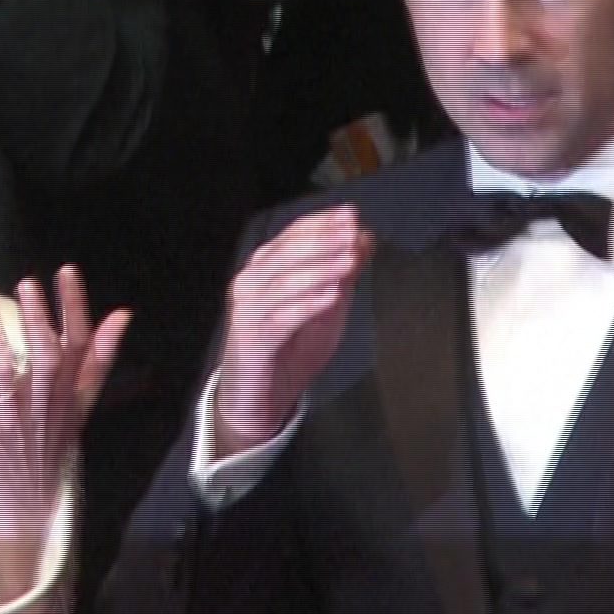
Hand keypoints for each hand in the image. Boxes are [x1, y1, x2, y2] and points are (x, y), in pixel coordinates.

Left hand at [0, 266, 128, 598]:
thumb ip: (97, 362)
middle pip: (46, 356)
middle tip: (27, 284)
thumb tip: (121, 316)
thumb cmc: (49, 455)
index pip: (80, 348)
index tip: (65, 272)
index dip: (74, 308)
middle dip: (38, 319)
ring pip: (3, 368)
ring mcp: (9, 417)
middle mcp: (42, 404)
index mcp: (68, 395)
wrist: (25, 514)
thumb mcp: (79, 408)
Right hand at [213, 207, 372, 460]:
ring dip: (320, 268)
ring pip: (284, 282)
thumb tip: (365, 238)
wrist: (255, 399)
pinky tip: (331, 295)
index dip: (322, 223)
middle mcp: (251, 283)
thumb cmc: (289, 348)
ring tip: (349, 259)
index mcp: (266, 268)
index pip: (292, 235)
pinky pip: (281, 319)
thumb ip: (341, 274)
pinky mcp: (251, 341)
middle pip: (287, 253)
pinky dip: (307, 304)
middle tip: (352, 231)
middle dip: (322, 240)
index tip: (352, 215)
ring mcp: (247, 311)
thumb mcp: (325, 307)